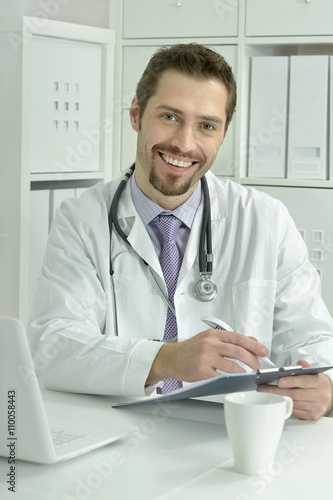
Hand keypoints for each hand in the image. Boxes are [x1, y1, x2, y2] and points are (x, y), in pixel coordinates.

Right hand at [146, 328, 268, 385]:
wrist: (170, 358)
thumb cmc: (190, 349)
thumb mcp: (209, 339)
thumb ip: (229, 340)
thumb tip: (251, 341)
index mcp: (213, 334)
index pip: (239, 337)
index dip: (254, 345)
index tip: (263, 350)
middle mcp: (209, 344)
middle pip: (238, 350)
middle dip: (253, 359)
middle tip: (259, 364)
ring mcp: (205, 357)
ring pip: (232, 364)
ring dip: (245, 370)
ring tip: (249, 373)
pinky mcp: (202, 370)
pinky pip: (222, 375)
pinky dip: (232, 378)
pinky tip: (236, 379)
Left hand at [257, 360, 332, 420]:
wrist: (329, 395)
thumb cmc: (316, 382)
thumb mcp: (314, 372)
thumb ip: (305, 367)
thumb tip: (298, 364)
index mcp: (319, 382)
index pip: (304, 381)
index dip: (290, 381)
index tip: (279, 381)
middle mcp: (319, 395)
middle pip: (295, 394)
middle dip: (277, 391)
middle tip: (263, 388)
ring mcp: (316, 407)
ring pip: (293, 403)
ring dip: (277, 398)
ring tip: (265, 393)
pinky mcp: (312, 415)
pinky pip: (295, 411)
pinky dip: (284, 405)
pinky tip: (276, 400)